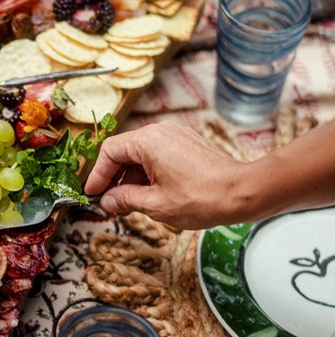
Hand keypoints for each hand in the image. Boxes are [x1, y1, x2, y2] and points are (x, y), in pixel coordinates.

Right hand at [85, 121, 246, 228]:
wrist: (243, 192)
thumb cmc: (202, 198)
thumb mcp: (156, 205)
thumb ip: (125, 200)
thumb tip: (108, 202)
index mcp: (148, 141)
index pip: (110, 152)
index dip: (98, 174)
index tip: (92, 193)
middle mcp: (160, 131)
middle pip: (125, 151)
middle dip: (115, 178)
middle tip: (109, 202)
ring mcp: (175, 135)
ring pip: (141, 154)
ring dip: (131, 178)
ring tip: (130, 204)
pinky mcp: (186, 143)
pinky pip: (157, 154)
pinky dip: (148, 173)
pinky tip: (149, 194)